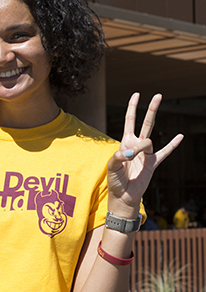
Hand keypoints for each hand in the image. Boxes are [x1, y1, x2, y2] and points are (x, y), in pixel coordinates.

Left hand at [107, 93, 182, 217]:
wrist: (123, 197)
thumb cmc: (115, 181)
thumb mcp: (111, 166)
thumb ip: (118, 156)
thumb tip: (131, 152)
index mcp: (125, 142)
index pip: (129, 121)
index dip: (132, 107)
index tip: (136, 94)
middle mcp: (136, 145)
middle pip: (145, 123)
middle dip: (151, 109)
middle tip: (158, 95)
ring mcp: (146, 154)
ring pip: (149, 139)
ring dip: (144, 139)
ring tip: (136, 151)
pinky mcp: (153, 164)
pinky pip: (164, 152)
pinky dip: (172, 144)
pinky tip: (180, 136)